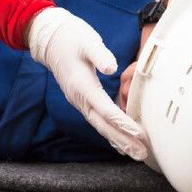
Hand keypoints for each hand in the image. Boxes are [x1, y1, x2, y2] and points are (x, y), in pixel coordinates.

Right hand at [27, 7, 148, 160]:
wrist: (50, 38)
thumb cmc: (71, 37)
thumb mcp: (87, 41)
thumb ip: (100, 54)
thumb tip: (112, 67)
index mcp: (82, 85)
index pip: (105, 109)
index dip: (122, 122)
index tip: (139, 133)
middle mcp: (79, 98)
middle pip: (103, 125)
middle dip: (123, 140)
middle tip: (142, 154)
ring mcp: (80, 101)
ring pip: (100, 126)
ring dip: (118, 141)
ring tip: (136, 153)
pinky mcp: (82, 99)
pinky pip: (97, 121)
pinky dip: (110, 133)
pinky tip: (120, 143)